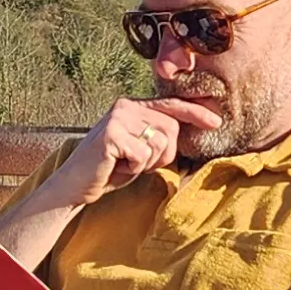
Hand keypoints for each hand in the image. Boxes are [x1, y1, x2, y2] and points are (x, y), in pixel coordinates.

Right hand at [39, 96, 225, 208]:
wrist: (75, 184)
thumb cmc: (109, 169)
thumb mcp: (139, 148)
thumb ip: (158, 136)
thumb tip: (191, 131)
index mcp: (133, 106)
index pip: (171, 105)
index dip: (195, 113)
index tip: (216, 122)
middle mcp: (126, 106)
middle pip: (171, 129)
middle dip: (163, 155)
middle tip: (138, 164)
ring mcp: (118, 118)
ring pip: (160, 143)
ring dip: (146, 163)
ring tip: (125, 164)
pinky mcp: (112, 135)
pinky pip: (143, 155)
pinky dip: (134, 169)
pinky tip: (116, 167)